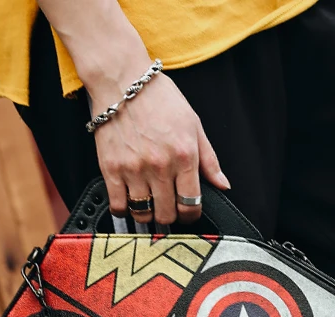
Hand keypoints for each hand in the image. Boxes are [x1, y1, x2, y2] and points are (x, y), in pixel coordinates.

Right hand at [87, 69, 229, 224]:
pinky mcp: (111, 169)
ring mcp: (134, 169)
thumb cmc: (159, 99)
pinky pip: (118, 205)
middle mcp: (160, 166)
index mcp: (184, 157)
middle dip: (170, 216)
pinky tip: (128, 201)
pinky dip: (123, 210)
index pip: (191, 204)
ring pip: (143, 214)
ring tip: (148, 205)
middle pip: (167, 214)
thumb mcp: (193, 125)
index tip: (187, 213)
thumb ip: (209, 160)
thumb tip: (223, 185)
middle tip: (167, 208)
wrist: (122, 80)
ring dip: (147, 216)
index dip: (191, 215)